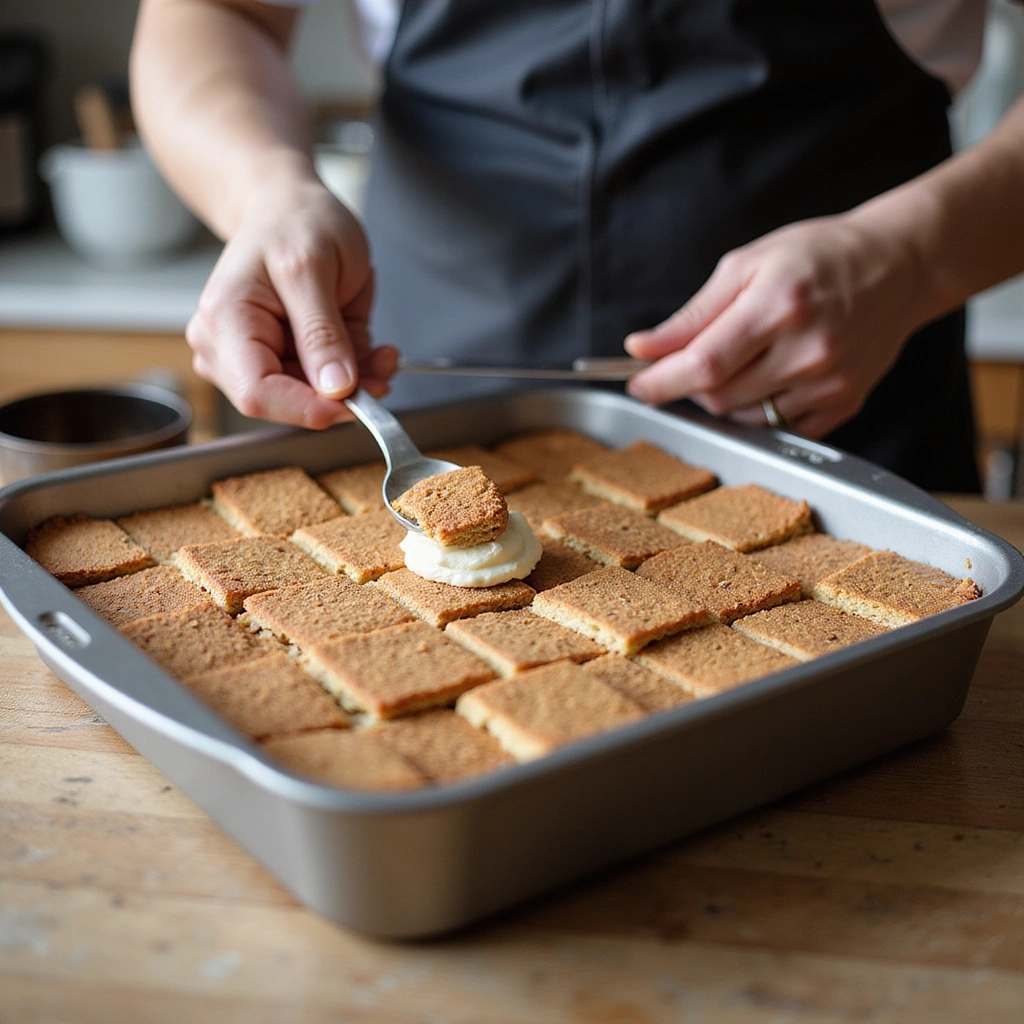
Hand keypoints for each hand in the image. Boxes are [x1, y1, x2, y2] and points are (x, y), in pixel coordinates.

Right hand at [186, 173, 398, 429]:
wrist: (292, 207)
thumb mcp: (314, 266)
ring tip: (383, 356)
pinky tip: (373, 354)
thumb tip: (336, 388)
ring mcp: (256, 357)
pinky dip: (355, 377)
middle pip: (285, 402)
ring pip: (310, 400)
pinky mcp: (285, 361)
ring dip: (355, 386)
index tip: (357, 402)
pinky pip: (323, 388)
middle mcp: (230, 347)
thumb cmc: (295, 221)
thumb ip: (322, 331)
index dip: (308, 409)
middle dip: (340, 396)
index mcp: (227, 321)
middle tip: (383, 371)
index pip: (257, 393)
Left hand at [624, 213, 927, 436]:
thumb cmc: (818, 257)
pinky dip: (757, 411)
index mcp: (779, 305)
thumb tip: (643, 348)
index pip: (704, 364)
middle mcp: (809, 349)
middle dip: (690, 386)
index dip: (662, 381)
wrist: (899, 266)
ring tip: (738, 361)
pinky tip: (766, 377)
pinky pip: (779, 427)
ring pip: (746, 418)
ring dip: (723, 399)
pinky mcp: (845, 403)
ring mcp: (831, 382)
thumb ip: (692, 315)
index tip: (638, 385)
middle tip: (691, 362)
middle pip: (720, 397)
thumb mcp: (748, 265)